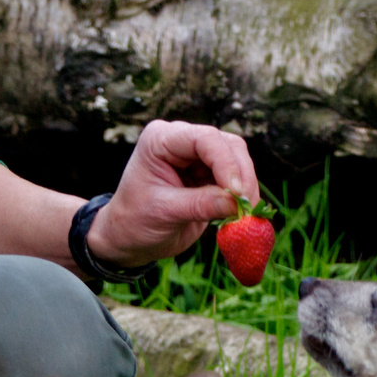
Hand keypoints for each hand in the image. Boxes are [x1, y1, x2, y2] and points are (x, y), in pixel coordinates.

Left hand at [86, 120, 259, 265]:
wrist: (129, 238)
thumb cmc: (135, 221)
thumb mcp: (164, 212)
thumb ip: (199, 204)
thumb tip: (235, 203)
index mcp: (161, 139)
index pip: (204, 139)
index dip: (226, 164)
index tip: (236, 194)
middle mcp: (182, 140)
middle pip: (228, 145)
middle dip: (241, 177)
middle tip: (246, 209)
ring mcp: (198, 155)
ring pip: (238, 160)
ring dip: (246, 187)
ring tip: (244, 215)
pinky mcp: (210, 174)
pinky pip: (237, 178)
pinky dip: (243, 196)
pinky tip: (240, 215)